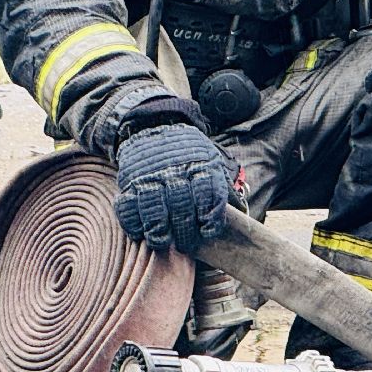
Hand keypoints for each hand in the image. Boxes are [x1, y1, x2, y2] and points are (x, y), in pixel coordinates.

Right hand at [114, 123, 236, 253]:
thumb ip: (222, 188)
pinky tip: (141, 231)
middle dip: (184, 230)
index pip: (208, 194)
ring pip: (153, 208)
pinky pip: (128, 207)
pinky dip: (133, 223)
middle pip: (181, 205)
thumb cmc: (188, 155)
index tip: (207, 231)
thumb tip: (242, 216)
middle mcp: (174, 170)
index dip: (210, 218)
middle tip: (186, 244)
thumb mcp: (210, 162)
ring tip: (162, 240)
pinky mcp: (129, 182)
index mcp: (199, 166)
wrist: (154, 127)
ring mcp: (149, 176)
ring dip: (158, 230)